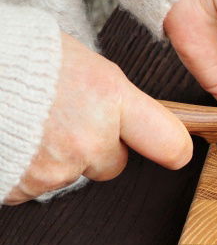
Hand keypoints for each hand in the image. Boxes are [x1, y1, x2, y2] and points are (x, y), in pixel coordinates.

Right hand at [3, 33, 191, 204]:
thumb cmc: (15, 57)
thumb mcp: (76, 60)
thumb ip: (110, 95)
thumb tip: (131, 116)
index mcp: (109, 100)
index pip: (170, 143)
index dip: (171, 147)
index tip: (171, 149)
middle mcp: (89, 139)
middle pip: (114, 164)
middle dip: (96, 148)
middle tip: (64, 119)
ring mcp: (56, 168)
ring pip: (73, 174)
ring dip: (57, 156)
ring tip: (30, 124)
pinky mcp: (25, 187)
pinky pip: (36, 185)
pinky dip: (26, 168)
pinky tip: (12, 141)